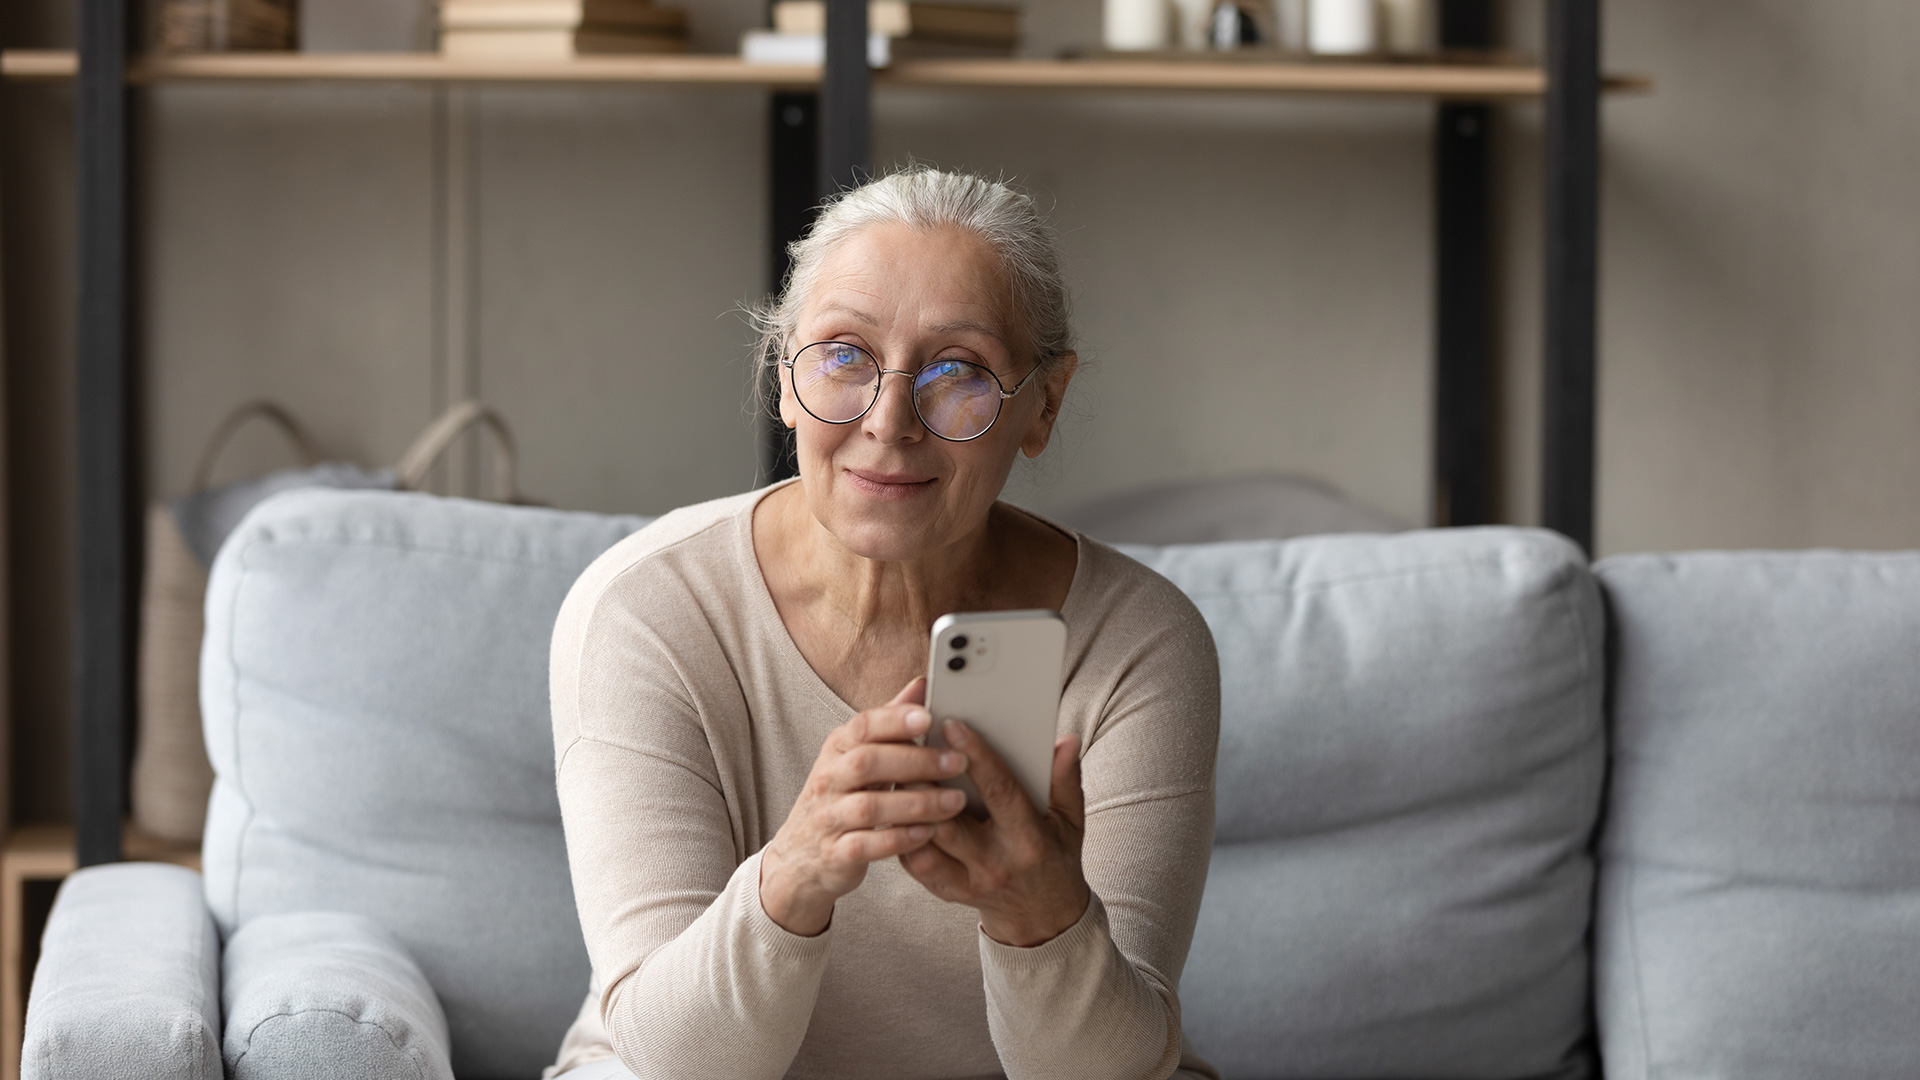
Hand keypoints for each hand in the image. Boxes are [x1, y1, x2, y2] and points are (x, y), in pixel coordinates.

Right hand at [759, 678, 971, 935]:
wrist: (800, 857)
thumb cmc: (840, 797)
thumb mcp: (857, 755)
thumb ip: (890, 723)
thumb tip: (922, 684)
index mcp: (837, 748)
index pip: (862, 726)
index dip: (895, 720)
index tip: (929, 717)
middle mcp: (829, 779)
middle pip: (868, 763)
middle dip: (916, 761)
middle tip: (958, 762)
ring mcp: (829, 817)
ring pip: (870, 807)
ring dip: (916, 803)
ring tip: (955, 801)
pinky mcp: (835, 854)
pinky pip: (867, 846)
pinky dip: (899, 839)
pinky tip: (929, 834)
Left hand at [899, 723, 1091, 946]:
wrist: (1043, 915)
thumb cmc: (1055, 855)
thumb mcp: (1071, 820)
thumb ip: (1067, 779)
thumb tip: (1066, 741)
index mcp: (1029, 841)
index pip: (1000, 792)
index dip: (977, 757)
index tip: (952, 725)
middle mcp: (995, 865)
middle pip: (950, 822)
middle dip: (925, 782)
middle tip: (906, 744)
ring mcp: (968, 882)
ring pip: (925, 843)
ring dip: (906, 807)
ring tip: (894, 770)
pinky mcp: (947, 892)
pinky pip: (914, 862)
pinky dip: (902, 832)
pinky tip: (895, 804)